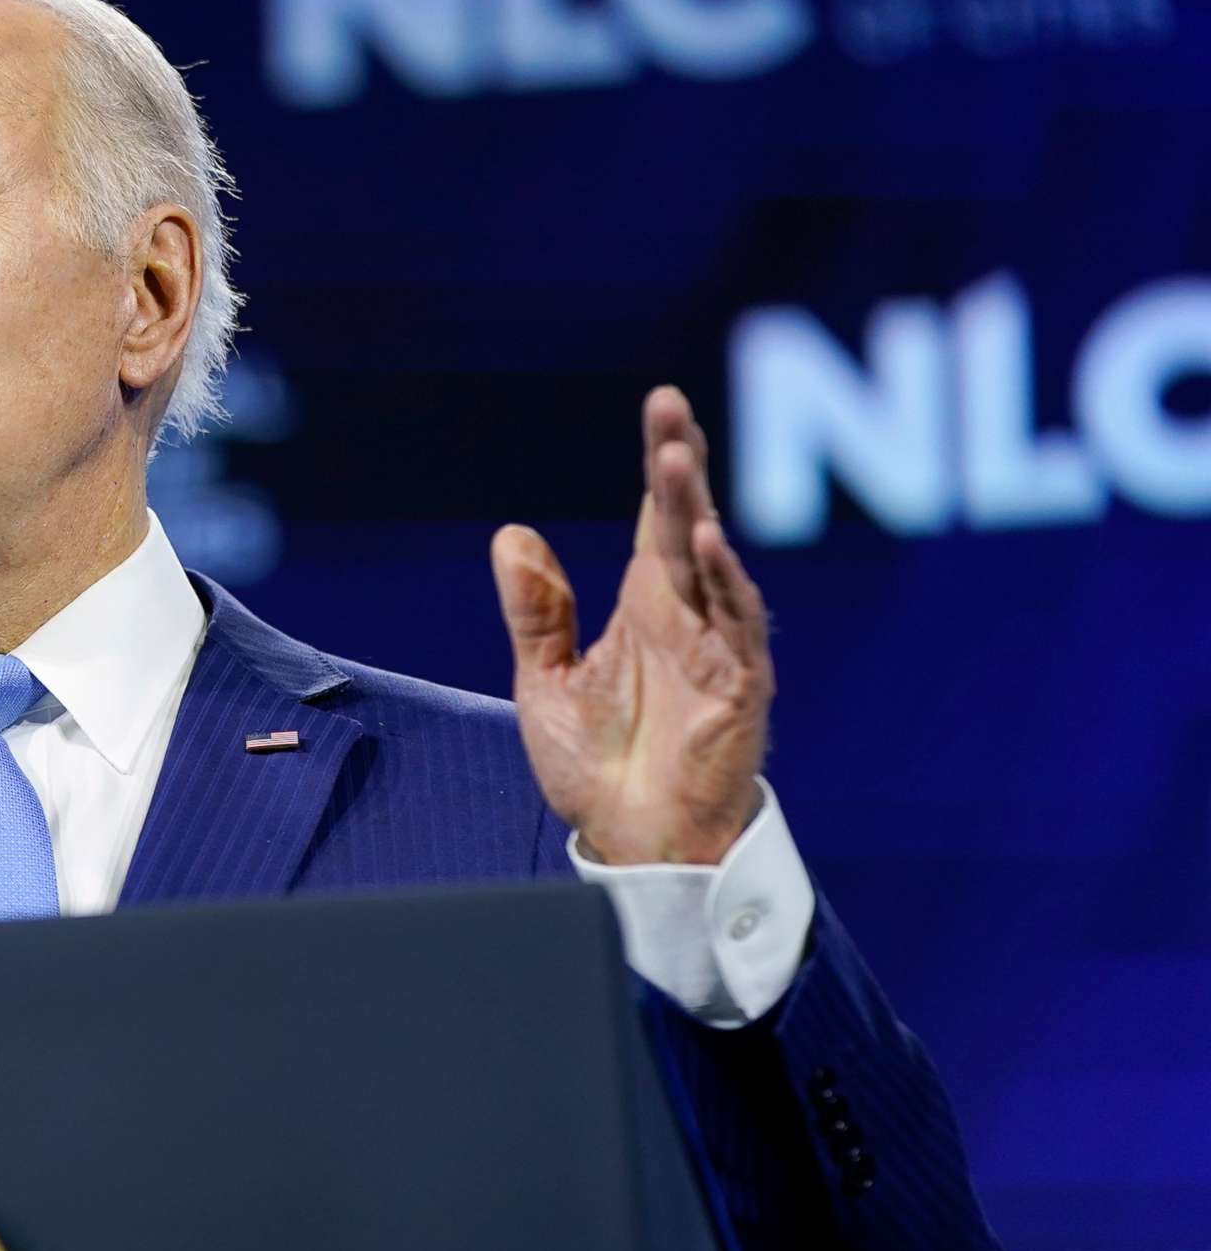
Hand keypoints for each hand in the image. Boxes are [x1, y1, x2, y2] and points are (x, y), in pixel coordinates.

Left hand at [491, 386, 771, 864]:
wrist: (632, 844)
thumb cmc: (600, 771)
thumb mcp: (547, 682)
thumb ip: (536, 613)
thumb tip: (511, 535)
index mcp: (648, 607)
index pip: (657, 517)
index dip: (662, 463)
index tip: (662, 406)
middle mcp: (688, 617)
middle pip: (686, 523)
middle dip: (680, 465)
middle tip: (669, 409)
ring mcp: (718, 649)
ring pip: (711, 564)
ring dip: (695, 510)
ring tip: (677, 459)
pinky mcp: (739, 690)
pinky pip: (736, 628)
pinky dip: (724, 583)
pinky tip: (705, 542)